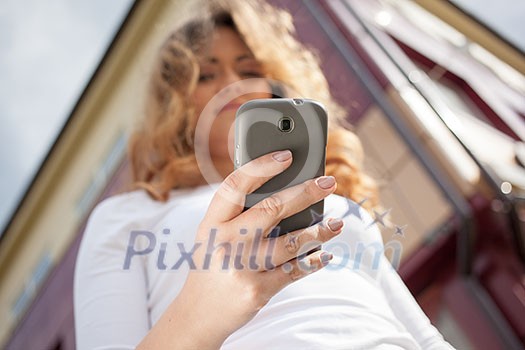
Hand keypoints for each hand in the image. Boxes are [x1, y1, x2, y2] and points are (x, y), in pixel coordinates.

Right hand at [138, 150, 342, 348]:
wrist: (198, 314)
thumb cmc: (212, 266)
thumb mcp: (213, 236)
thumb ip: (237, 215)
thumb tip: (283, 191)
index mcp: (212, 223)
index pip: (236, 185)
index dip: (262, 166)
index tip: (287, 155)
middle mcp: (226, 242)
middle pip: (272, 208)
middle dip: (306, 192)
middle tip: (328, 183)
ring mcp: (242, 267)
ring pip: (291, 242)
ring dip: (319, 231)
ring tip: (336, 224)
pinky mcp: (257, 290)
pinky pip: (294, 271)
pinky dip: (314, 261)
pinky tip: (325, 255)